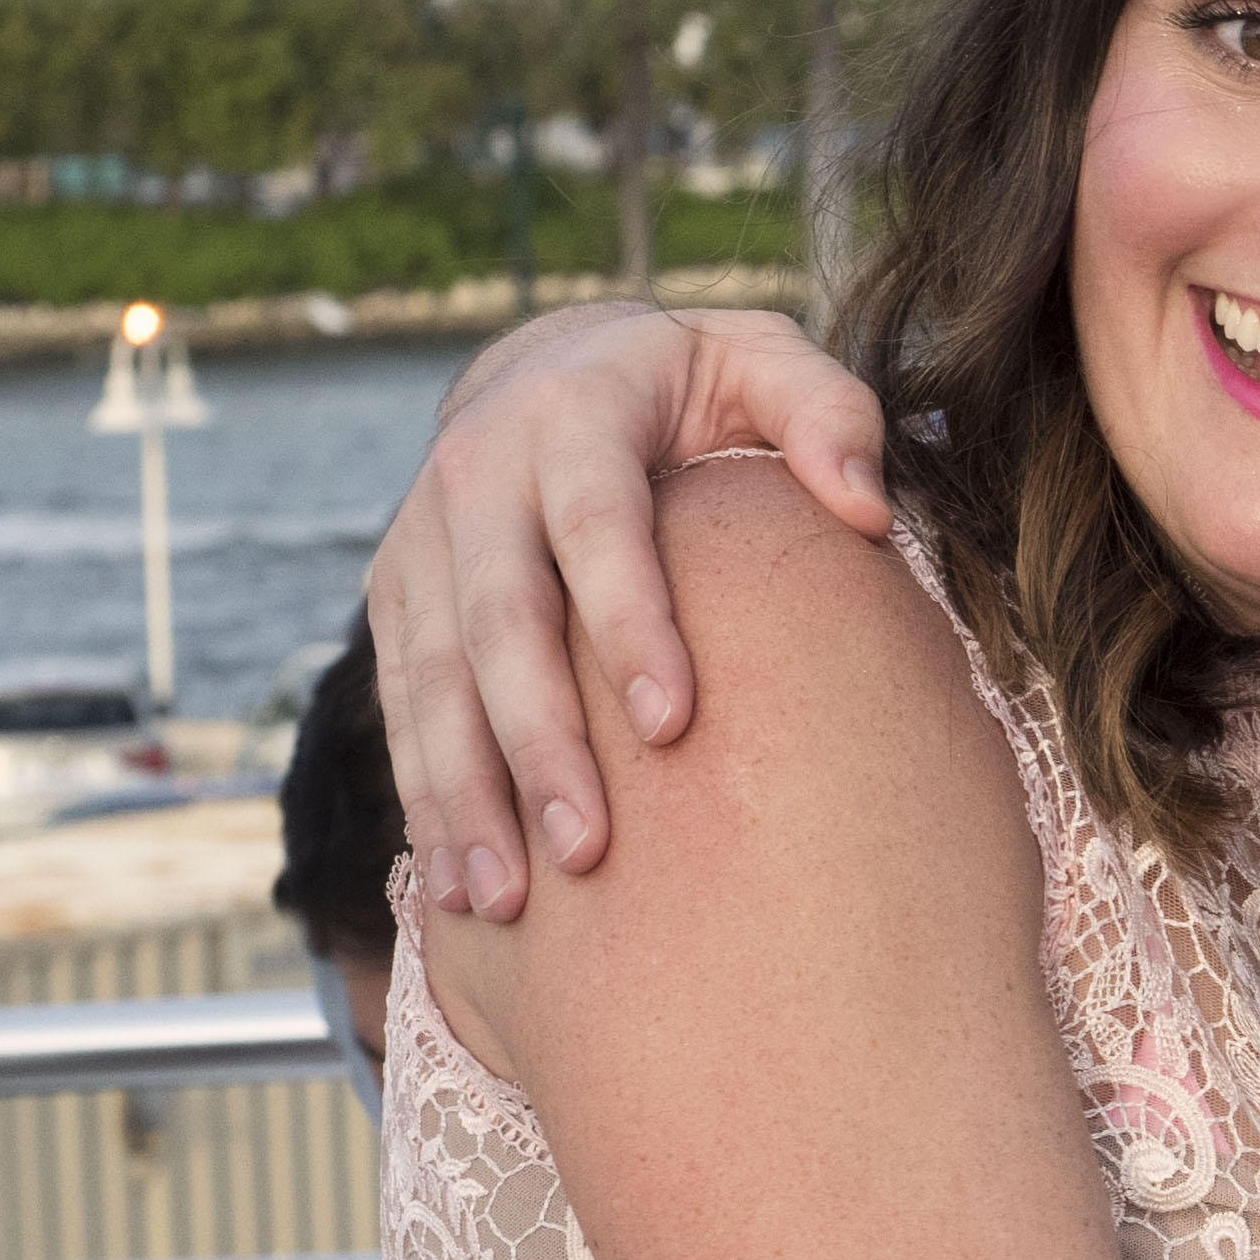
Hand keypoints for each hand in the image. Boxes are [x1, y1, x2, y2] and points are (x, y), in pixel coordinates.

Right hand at [367, 302, 892, 917]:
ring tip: (506, 898)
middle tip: (587, 849)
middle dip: (538, 741)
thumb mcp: (767, 361)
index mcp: (570, 414)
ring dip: (463, 792)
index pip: (595, 527)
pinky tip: (456, 888)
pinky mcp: (395, 595)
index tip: (674, 727)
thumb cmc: (693, 384)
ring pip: (430, 677)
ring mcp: (419, 540)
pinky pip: (400, 706)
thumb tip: (865, 511)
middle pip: (499, 620)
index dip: (629, 624)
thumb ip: (830, 416)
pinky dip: (425, 796)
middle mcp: (476, 473)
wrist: (549, 363)